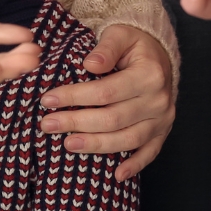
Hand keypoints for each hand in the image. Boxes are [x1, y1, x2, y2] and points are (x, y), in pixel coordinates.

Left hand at [41, 24, 175, 178]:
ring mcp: (162, 119)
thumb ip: (106, 47)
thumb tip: (89, 64)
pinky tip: (116, 175)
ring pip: (128, 139)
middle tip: (48, 125)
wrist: (160, 57)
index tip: (48, 100)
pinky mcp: (162, 132)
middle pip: (113, 118)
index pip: (106, 91)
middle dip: (77, 122)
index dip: (75, 97)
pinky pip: (150, 153)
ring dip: (97, 145)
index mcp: (149, 75)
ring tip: (68, 144)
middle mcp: (159, 100)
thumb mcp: (121, 35)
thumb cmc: (134, 45)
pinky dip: (135, 165)